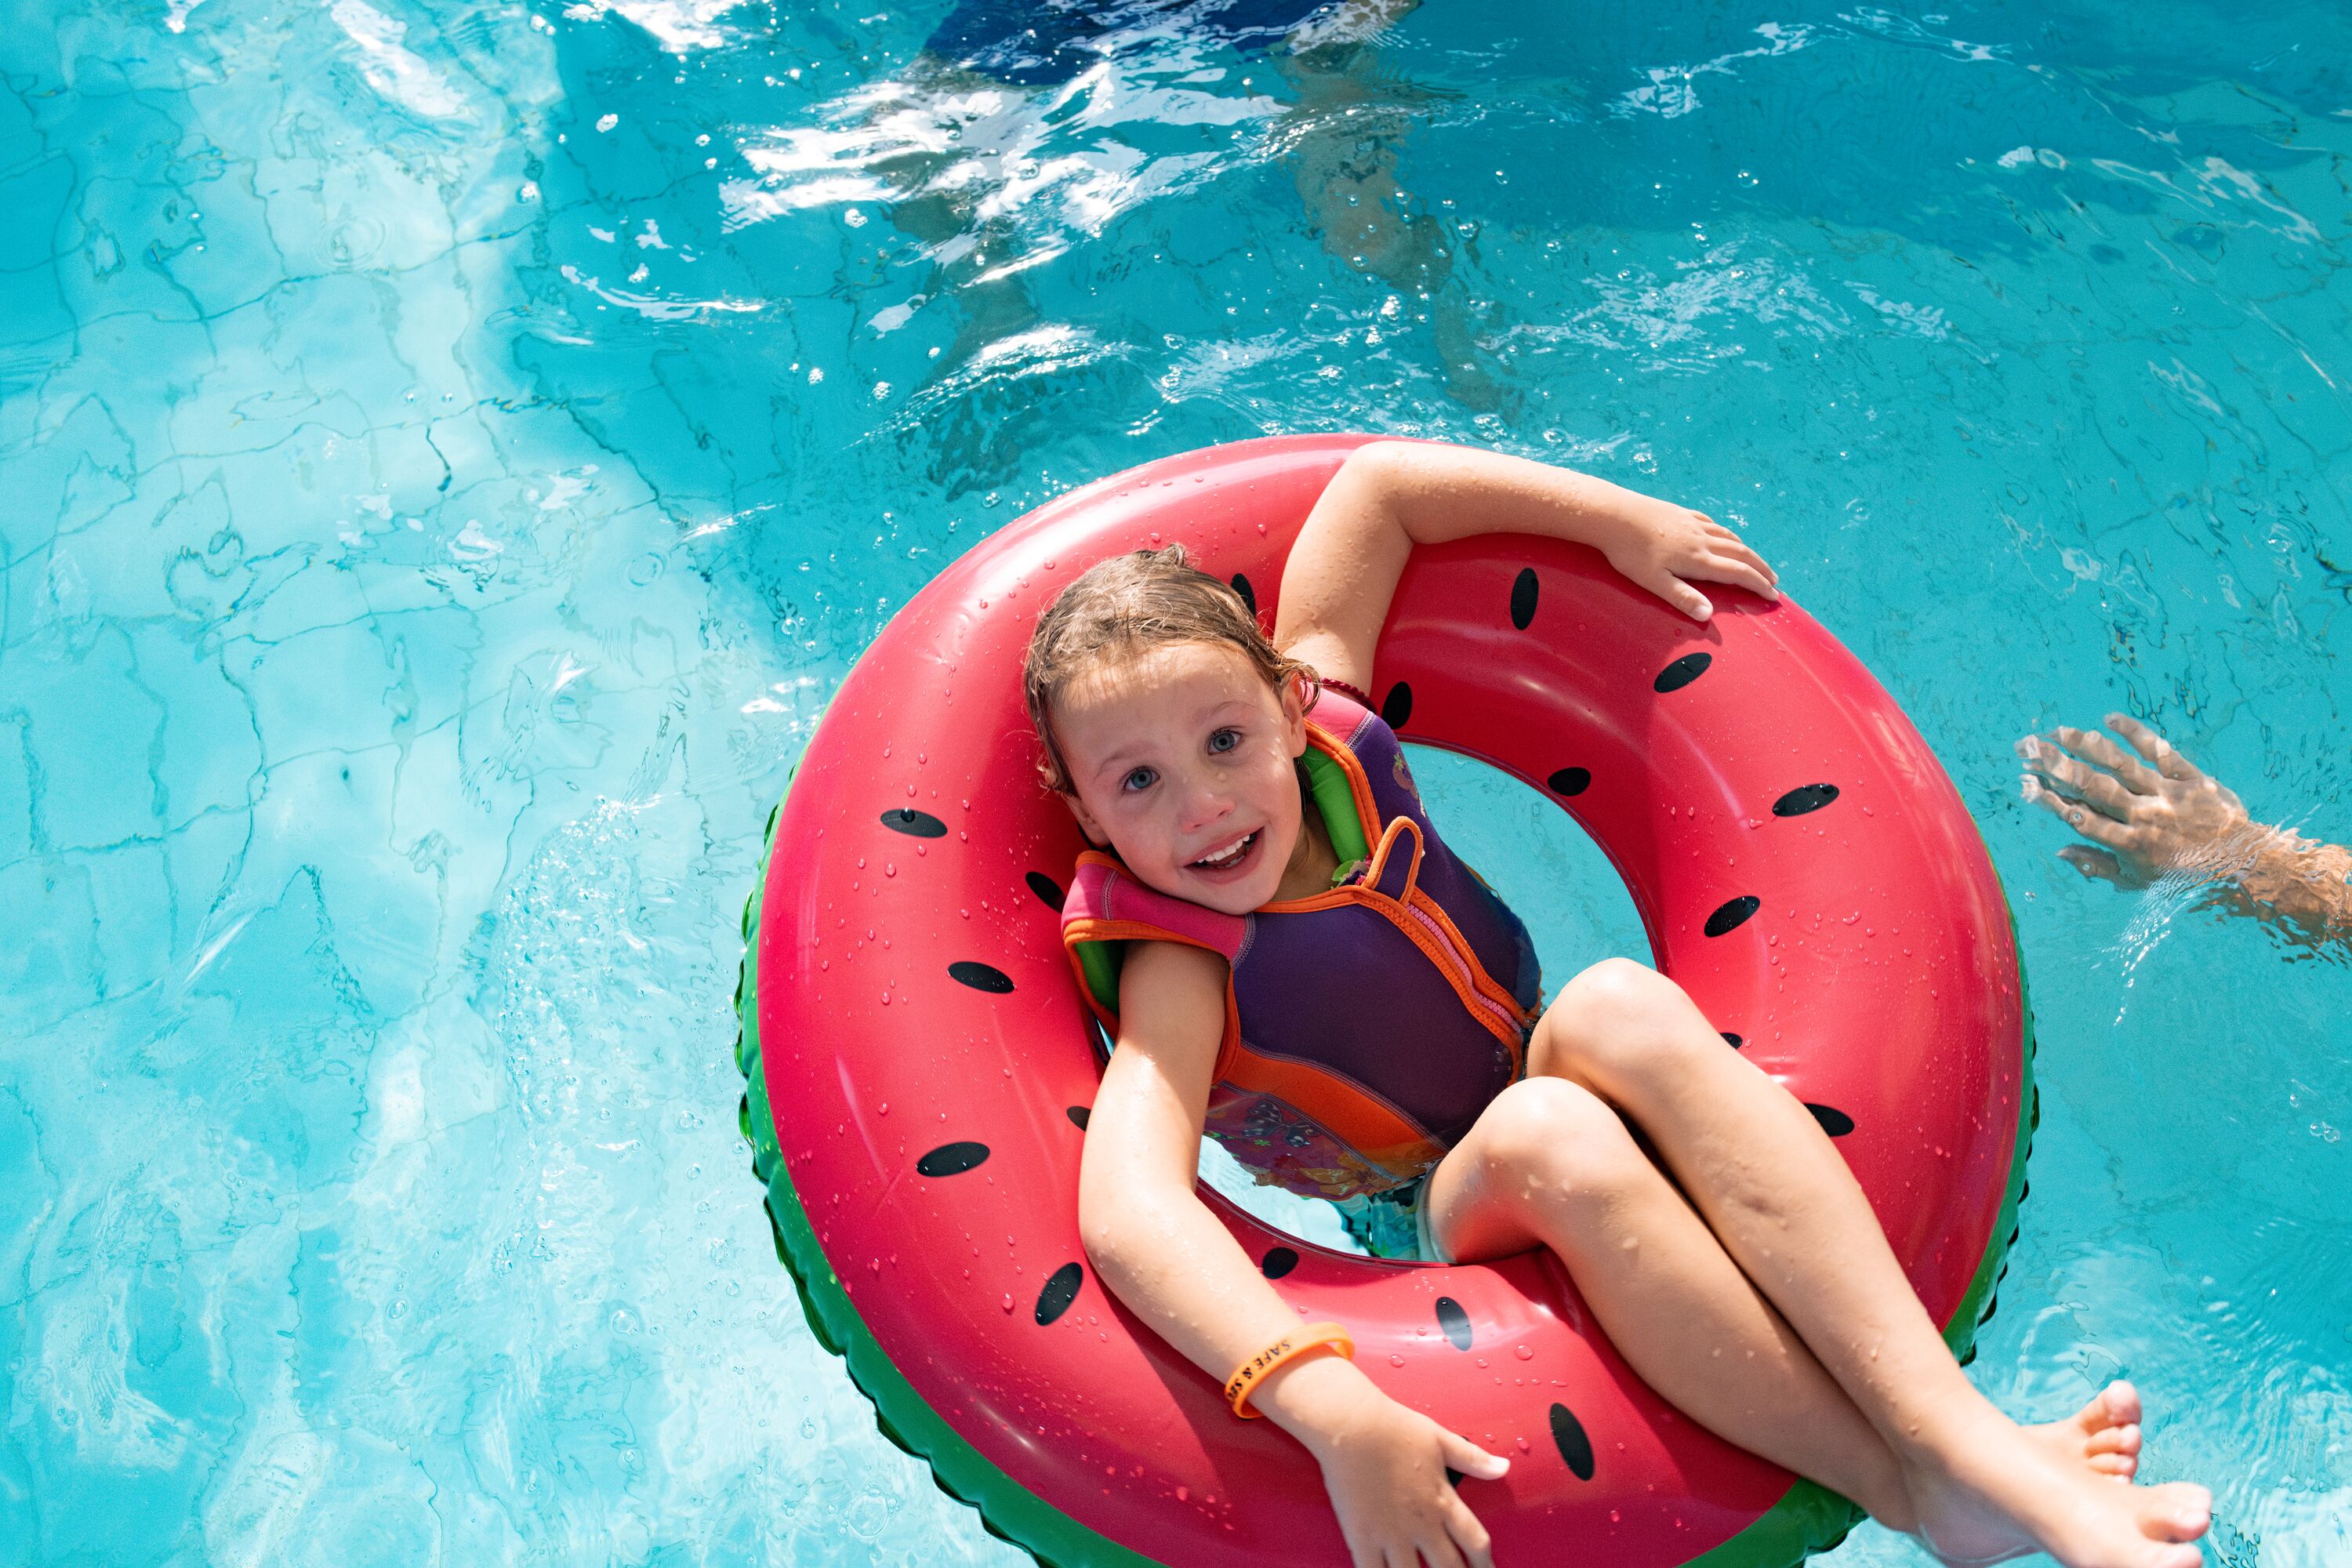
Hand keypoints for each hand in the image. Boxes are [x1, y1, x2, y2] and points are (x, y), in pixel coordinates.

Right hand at [1271, 1358, 1508, 1567]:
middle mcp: (1421, 1523)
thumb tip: (1503, 1467)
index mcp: (1442, 1500)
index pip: (1475, 1542)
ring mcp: (1390, 1533)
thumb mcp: (1440, 1439)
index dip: (1485, 1563)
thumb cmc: (1394, 1427)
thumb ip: (1473, 1458)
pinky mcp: (1361, 1536)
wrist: (1350, 1424)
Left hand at [1597, 496, 1778, 621]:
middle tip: (1774, 581)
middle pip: (1741, 554)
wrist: (1613, 514)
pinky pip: (1712, 523)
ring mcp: (1692, 524)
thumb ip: (1682, 598)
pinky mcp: (1681, 513)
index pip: (1738, 574)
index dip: (1758, 585)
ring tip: (1754, 561)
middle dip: (1760, 569)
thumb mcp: (1654, 581)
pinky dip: (1726, 534)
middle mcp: (1701, 539)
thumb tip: (1708, 615)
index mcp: (1698, 559)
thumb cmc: (1629, 553)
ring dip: (1747, 551)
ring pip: (1729, 537)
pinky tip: (1723, 535)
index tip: (1773, 596)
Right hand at [2016, 714, 2256, 888]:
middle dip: (2057, 766)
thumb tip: (2058, 849)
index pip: (2082, 819)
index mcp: (2130, 845)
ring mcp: (2168, 794)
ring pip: (2121, 765)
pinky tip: (2110, 719)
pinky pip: (2160, 751)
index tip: (2024, 783)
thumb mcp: (2137, 881)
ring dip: (2086, 745)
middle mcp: (2145, 817)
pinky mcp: (2191, 777)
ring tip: (2057, 730)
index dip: (2050, 800)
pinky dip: (2135, 733)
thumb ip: (2096, 866)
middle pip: (2094, 787)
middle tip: (2028, 747)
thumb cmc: (2183, 876)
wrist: (2243, 863)